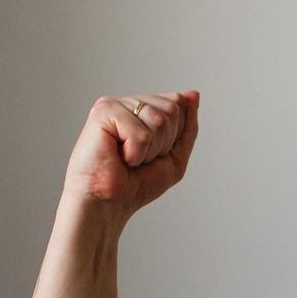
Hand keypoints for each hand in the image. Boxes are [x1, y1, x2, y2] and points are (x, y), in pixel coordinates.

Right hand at [63, 91, 199, 215]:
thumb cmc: (135, 184)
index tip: (153, 154)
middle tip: (139, 158)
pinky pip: (140, 133)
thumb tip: (193, 94)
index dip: (173, 137)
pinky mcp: (103, 112)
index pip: (178, 104)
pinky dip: (135, 154)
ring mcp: (115, 105)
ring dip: (150, 150)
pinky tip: (118, 157)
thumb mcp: (174, 156)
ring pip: (159, 120)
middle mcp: (129, 103)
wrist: (108, 203)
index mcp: (145, 109)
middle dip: (164, 143)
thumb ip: (187, 126)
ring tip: (128, 158)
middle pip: (172, 109)